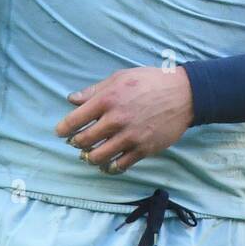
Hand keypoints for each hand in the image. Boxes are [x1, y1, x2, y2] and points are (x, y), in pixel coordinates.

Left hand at [54, 66, 194, 175]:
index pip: (75, 119)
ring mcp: (130, 136)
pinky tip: (107, 165)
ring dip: (90, 157)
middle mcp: (116, 119)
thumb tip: (72, 100)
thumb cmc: (150, 81)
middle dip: (76, 143)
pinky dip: (110, 168)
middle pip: (84, 140)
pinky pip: (121, 165)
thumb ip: (94, 90)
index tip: (60, 133)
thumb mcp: (119, 77)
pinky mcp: (144, 149)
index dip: (63, 129)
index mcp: (107, 99)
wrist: (184, 94)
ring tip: (89, 155)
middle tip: (76, 142)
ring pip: (99, 156)